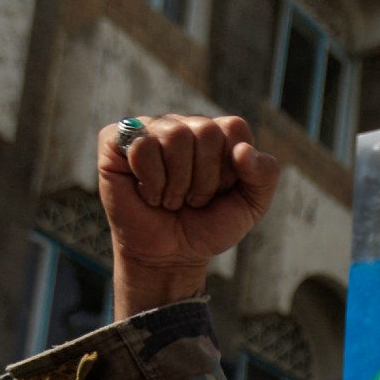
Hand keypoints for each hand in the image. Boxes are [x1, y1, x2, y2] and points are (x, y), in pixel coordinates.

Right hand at [98, 114, 279, 317]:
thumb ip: (264, 175)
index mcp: (215, 133)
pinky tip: (149, 194)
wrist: (171, 256)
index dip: (230, 169)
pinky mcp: (115, 141)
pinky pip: (141, 145)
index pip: (234, 128)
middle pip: (205, 131)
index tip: (220, 191)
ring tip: (171, 199)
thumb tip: (242, 150)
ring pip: (174, 136)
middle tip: (192, 199)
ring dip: (177, 183)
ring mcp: (148, 129)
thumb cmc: (208, 226)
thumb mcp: (251, 206)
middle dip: (204, 179)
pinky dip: (151, 180)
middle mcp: (182, 124)